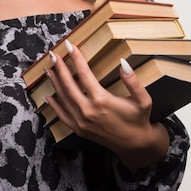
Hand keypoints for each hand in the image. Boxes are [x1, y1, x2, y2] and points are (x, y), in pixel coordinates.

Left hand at [45, 40, 169, 167]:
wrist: (135, 144)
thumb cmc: (139, 119)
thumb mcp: (143, 100)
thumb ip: (133, 81)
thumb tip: (123, 62)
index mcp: (102, 100)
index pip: (84, 73)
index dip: (76, 58)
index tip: (70, 45)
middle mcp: (88, 110)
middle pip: (68, 84)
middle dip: (60, 67)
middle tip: (54, 54)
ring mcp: (81, 121)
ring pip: (63, 98)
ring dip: (54, 82)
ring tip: (48, 69)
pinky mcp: (79, 129)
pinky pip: (62, 115)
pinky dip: (54, 105)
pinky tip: (48, 96)